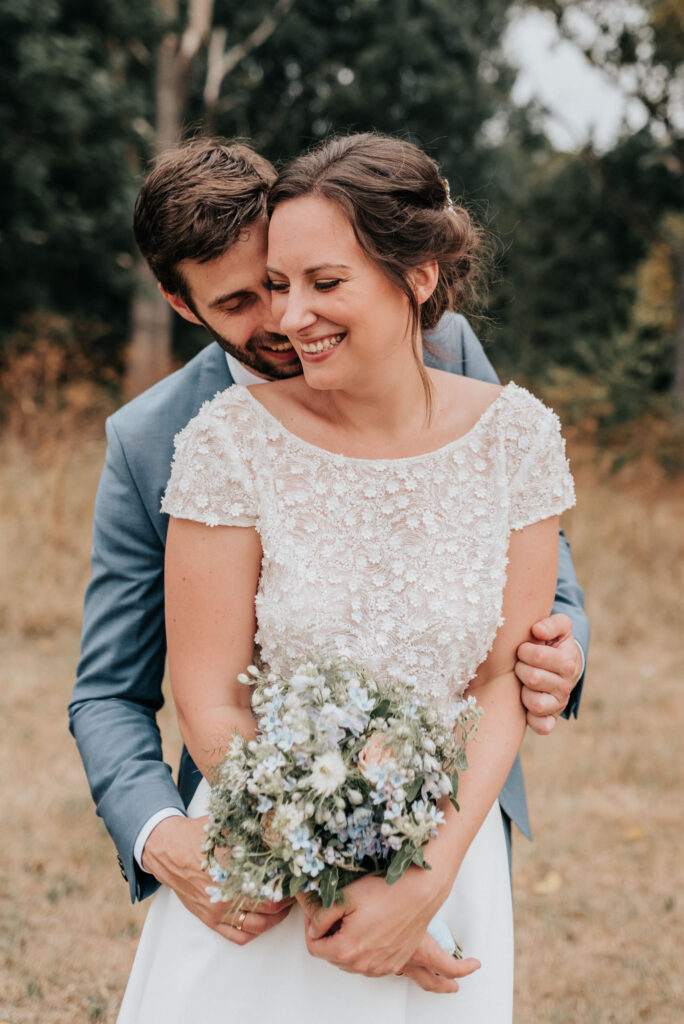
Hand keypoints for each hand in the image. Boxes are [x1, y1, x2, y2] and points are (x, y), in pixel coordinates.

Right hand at [142, 815, 292, 944]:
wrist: (169, 851)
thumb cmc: (199, 836)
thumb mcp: (227, 828)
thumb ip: (252, 832)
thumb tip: (279, 834)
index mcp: (234, 869)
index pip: (273, 885)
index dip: (289, 884)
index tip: (297, 878)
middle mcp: (227, 894)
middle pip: (270, 908)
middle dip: (287, 901)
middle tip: (294, 893)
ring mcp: (218, 910)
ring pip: (257, 926)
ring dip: (275, 919)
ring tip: (283, 907)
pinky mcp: (210, 920)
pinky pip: (237, 936)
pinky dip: (254, 933)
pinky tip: (262, 922)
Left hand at [297, 871, 479, 991]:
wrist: (417, 893)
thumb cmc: (384, 892)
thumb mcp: (343, 898)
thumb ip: (320, 917)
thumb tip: (314, 929)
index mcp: (346, 949)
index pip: (314, 947)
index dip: (312, 929)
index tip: (319, 915)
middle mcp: (362, 965)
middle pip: (332, 955)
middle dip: (330, 936)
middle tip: (338, 915)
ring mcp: (380, 967)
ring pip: (351, 961)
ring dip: (348, 944)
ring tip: (356, 920)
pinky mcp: (393, 963)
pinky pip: (370, 963)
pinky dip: (366, 950)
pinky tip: (372, 929)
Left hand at [515, 613, 582, 734]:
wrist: (562, 666)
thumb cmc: (554, 645)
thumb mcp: (558, 628)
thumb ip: (551, 624)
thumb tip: (537, 631)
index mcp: (567, 662)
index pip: (537, 656)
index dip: (524, 650)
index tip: (523, 648)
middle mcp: (566, 686)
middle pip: (533, 678)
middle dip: (520, 668)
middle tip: (520, 664)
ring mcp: (559, 704)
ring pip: (535, 703)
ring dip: (523, 692)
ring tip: (523, 683)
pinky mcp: (551, 719)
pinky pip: (542, 726)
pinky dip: (533, 719)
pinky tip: (525, 707)